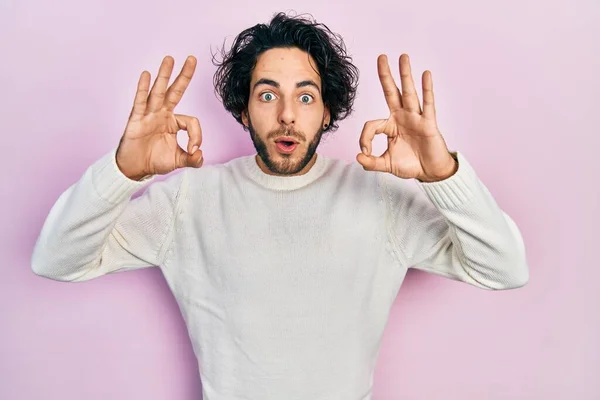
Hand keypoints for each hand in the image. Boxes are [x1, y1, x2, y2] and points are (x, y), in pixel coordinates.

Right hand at [116, 55, 203, 180]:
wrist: (135, 169)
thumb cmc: (155, 160)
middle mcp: (162, 114)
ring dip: (164, 75)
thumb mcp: (178, 161)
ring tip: (170, 58)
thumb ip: (192, 160)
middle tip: (192, 58)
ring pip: (158, 92)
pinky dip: (142, 88)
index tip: (194, 150)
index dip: (196, 136)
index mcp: (173, 122)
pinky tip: (146, 75)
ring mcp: (149, 114)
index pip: (191, 121)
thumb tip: (200, 154)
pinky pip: (140, 102)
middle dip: (184, 76)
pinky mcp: (136, 119)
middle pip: (175, 91)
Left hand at [356, 54, 456, 181]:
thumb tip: (358, 157)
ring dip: (405, 75)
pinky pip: (428, 104)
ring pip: (409, 93)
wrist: (430, 172)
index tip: (365, 152)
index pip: (372, 125)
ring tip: (403, 57)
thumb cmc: (410, 164)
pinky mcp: (428, 123)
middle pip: (392, 92)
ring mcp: (416, 118)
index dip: (365, 138)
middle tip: (381, 57)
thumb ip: (371, 162)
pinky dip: (427, 89)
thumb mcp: (386, 164)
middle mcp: (402, 117)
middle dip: (386, 75)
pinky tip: (426, 74)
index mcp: (390, 125)